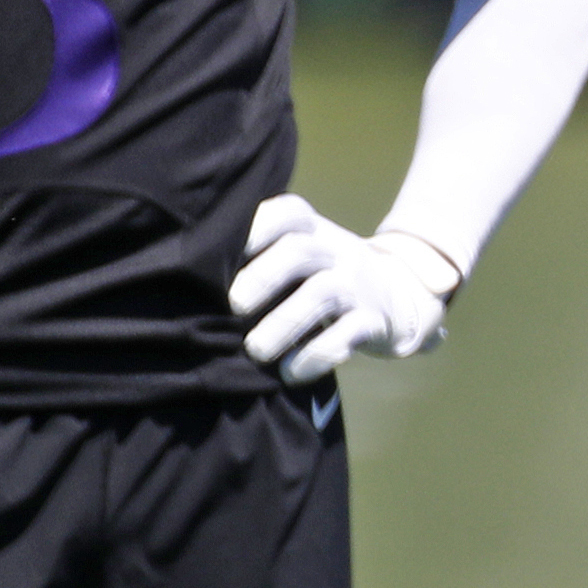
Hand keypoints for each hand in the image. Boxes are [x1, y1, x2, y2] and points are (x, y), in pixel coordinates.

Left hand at [230, 194, 449, 383]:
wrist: (395, 295)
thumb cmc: (320, 275)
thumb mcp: (301, 252)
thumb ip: (261, 256)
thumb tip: (191, 280)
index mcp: (311, 230)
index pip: (287, 213)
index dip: (256, 228)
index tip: (223, 254)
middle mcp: (334, 251)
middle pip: (300, 251)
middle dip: (262, 278)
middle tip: (233, 307)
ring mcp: (356, 285)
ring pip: (323, 294)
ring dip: (284, 323)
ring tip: (254, 350)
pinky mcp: (372, 321)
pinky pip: (346, 336)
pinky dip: (316, 356)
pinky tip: (289, 374)